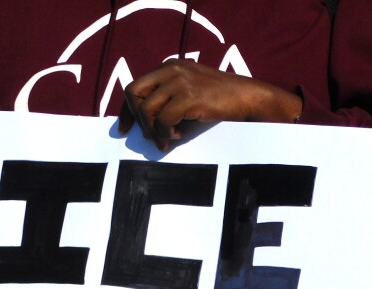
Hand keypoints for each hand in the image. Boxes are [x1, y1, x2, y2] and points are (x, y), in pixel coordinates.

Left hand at [118, 59, 302, 150]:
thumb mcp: (188, 92)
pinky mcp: (189, 96)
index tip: (124, 129)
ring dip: (153, 131)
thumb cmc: (218, 101)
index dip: (126, 110)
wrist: (247, 98)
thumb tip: (143, 125)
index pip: (135, 87)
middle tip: (150, 136)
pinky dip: (166, 133)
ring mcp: (180, 81)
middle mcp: (172, 70)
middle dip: (137, 119)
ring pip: (147, 110)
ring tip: (167, 139)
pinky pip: (163, 119)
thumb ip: (167, 100)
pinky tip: (178, 136)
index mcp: (169, 67)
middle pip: (134, 94)